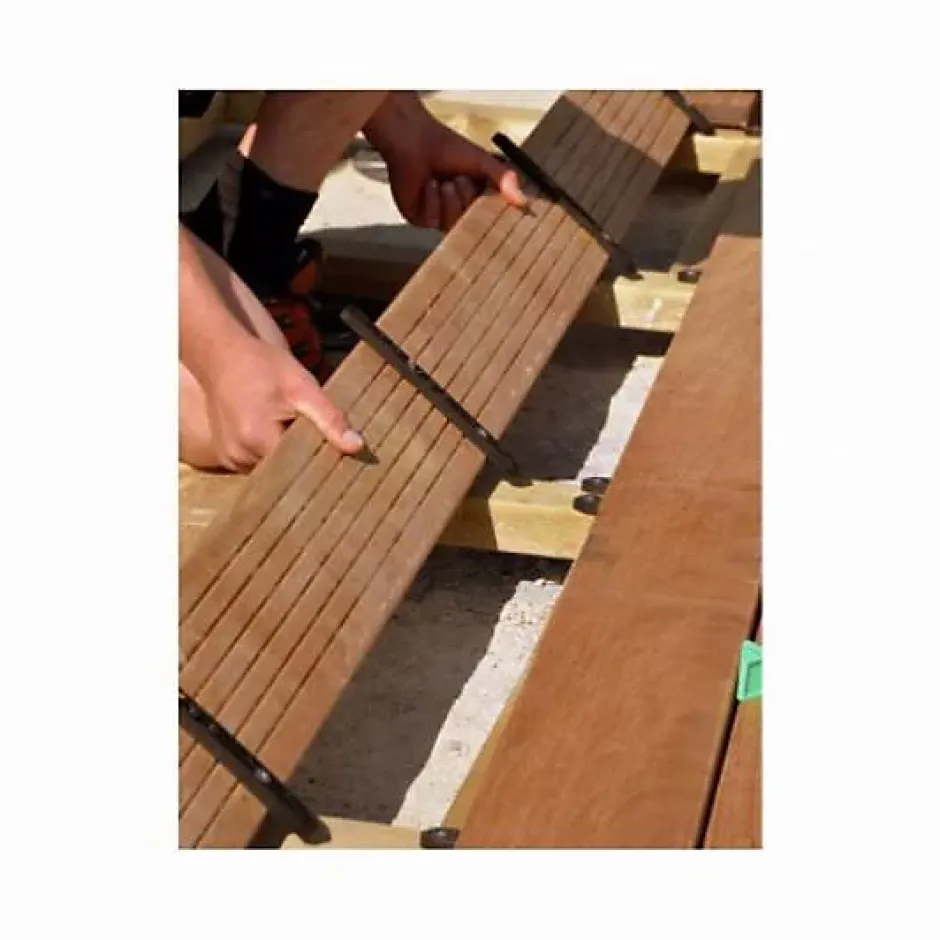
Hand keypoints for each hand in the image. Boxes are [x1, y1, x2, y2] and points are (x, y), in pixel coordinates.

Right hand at [201, 334, 363, 471]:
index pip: (300, 471)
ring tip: (293, 431)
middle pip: (285, 473)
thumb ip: (329, 418)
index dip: (319, 463)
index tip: (335, 454)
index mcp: (257, 441)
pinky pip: (255, 464)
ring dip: (286, 457)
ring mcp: (228, 459)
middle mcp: (239, 457)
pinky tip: (277, 433)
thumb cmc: (261, 365)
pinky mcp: (224, 456)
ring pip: (270, 470)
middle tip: (316, 439)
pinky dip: (269, 453)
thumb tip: (356, 446)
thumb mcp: (302, 386)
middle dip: (303, 461)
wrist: (220, 355)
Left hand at [364, 94, 526, 230]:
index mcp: (475, 198)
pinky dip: (432, 198)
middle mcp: (458, 210)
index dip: (491, 212)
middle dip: (467, 196)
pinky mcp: (420, 218)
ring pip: (452, 223)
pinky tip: (427, 184)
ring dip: (449, 196)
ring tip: (442, 179)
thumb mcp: (482, 161)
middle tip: (459, 178)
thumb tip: (523, 201)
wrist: (415, 140)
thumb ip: (504, 179)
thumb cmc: (445, 147)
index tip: (496, 205)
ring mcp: (439, 217)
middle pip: (471, 223)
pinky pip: (433, 219)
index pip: (489, 217)